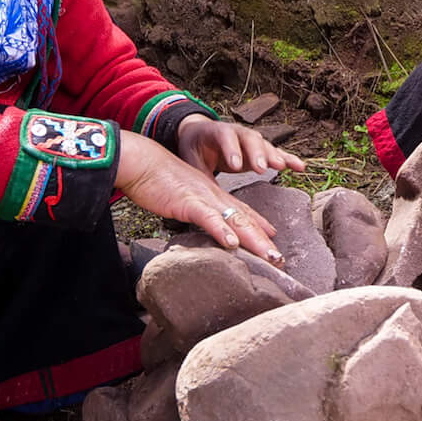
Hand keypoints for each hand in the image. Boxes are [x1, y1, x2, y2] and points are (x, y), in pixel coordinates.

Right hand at [117, 132, 283, 262]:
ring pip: (235, 220)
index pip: (241, 211)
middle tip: (280, 259)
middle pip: (245, 219)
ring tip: (271, 256)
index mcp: (212, 194)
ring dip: (254, 240)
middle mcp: (214, 196)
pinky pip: (208, 218)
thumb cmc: (156, 179)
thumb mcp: (182, 196)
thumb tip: (200, 219)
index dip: (258, 225)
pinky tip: (233, 244)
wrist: (141, 161)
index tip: (273, 238)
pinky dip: (221, 231)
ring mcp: (203, 199)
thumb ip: (194, 208)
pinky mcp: (188, 203)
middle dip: (264, 240)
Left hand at [176, 115, 305, 176]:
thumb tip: (202, 200)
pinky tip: (300, 167)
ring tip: (282, 166)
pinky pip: (277, 152)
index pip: (226, 138)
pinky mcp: (260, 149)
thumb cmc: (195, 149)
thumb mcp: (193, 161)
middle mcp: (238, 132)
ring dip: (274, 155)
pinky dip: (288, 159)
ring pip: (265, 145)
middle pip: (250, 140)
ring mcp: (251, 140)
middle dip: (257, 153)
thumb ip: (200, 176)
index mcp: (218, 132)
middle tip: (262, 168)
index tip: (236, 166)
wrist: (200, 134)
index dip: (232, 151)